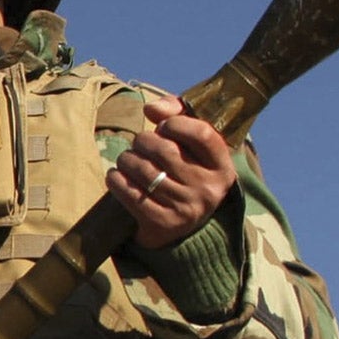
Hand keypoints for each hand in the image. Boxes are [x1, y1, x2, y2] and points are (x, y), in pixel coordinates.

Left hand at [108, 93, 236, 248]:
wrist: (178, 230)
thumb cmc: (182, 172)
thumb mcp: (191, 146)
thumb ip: (177, 115)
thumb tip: (151, 108)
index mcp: (222, 168)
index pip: (202, 134)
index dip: (176, 123)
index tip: (163, 127)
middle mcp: (208, 189)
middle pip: (165, 150)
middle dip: (143, 141)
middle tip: (139, 145)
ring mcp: (186, 209)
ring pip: (143, 170)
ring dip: (126, 159)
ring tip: (127, 160)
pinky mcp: (162, 223)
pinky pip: (129, 192)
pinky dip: (116, 179)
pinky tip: (116, 175)